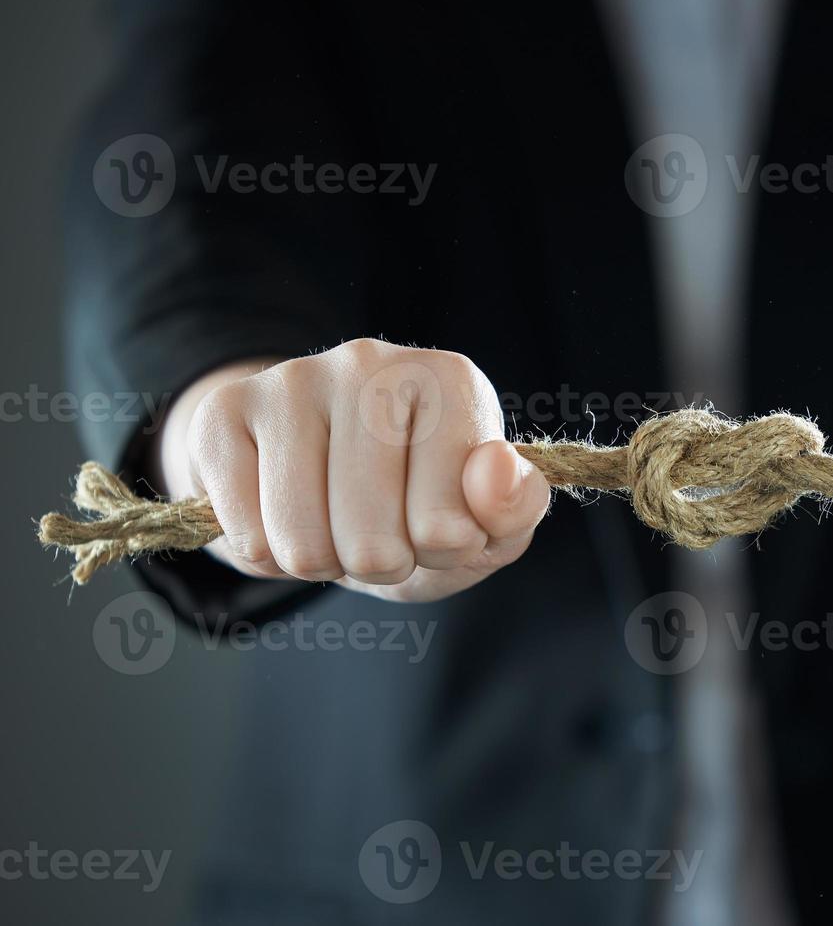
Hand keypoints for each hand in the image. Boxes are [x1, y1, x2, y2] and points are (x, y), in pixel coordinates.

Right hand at [154, 338, 549, 601]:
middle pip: (372, 540)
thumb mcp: (486, 524)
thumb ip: (514, 509)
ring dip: (322, 562)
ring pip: (302, 543)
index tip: (444, 525)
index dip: (444, 552)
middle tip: (384, 532)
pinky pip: (245, 536)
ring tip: (336, 525)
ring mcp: (293, 379)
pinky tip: (284, 513)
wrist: (322, 479)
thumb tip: (494, 472)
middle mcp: (372, 362)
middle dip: (380, 564)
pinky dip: (267, 553)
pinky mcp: (225, 410)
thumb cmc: (418, 504)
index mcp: (450, 381)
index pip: (448, 524)